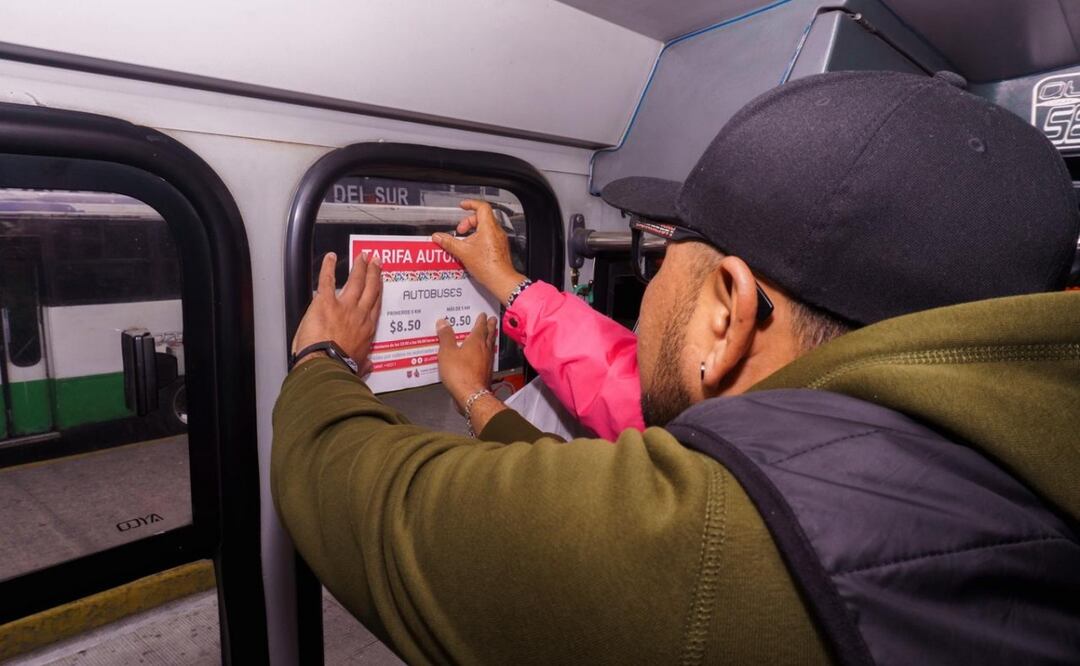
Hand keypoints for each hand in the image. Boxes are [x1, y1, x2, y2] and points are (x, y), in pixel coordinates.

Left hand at [292, 252, 381, 370]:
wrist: (327, 366)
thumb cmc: (341, 368)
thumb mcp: (357, 367)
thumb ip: (363, 363)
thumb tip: (368, 366)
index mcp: (367, 330)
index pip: (375, 306)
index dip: (379, 291)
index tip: (380, 282)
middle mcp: (359, 315)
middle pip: (370, 289)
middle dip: (373, 273)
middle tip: (375, 261)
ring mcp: (344, 307)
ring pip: (356, 282)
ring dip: (359, 267)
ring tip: (362, 256)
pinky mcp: (326, 303)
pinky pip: (327, 280)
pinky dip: (328, 267)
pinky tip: (330, 257)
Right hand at [431, 200, 526, 303]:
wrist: (501, 280)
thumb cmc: (488, 267)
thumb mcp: (463, 252)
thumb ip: (449, 242)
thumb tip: (438, 237)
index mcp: (488, 227)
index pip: (482, 207)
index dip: (471, 204)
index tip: (463, 206)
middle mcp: (496, 231)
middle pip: (482, 217)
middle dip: (468, 222)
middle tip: (460, 230)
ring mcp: (500, 239)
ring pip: (486, 227)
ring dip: (473, 231)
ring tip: (465, 241)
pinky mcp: (500, 247)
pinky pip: (489, 237)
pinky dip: (479, 238)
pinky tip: (472, 249)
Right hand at [437, 312, 497, 411]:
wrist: (471, 395)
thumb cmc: (459, 372)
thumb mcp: (447, 352)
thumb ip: (446, 337)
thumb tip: (443, 322)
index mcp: (476, 341)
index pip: (481, 327)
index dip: (481, 320)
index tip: (483, 315)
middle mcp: (485, 350)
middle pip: (489, 335)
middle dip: (490, 327)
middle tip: (493, 320)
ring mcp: (487, 362)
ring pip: (490, 346)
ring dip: (490, 339)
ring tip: (489, 335)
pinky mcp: (486, 373)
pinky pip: (487, 358)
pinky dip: (486, 353)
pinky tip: (483, 356)